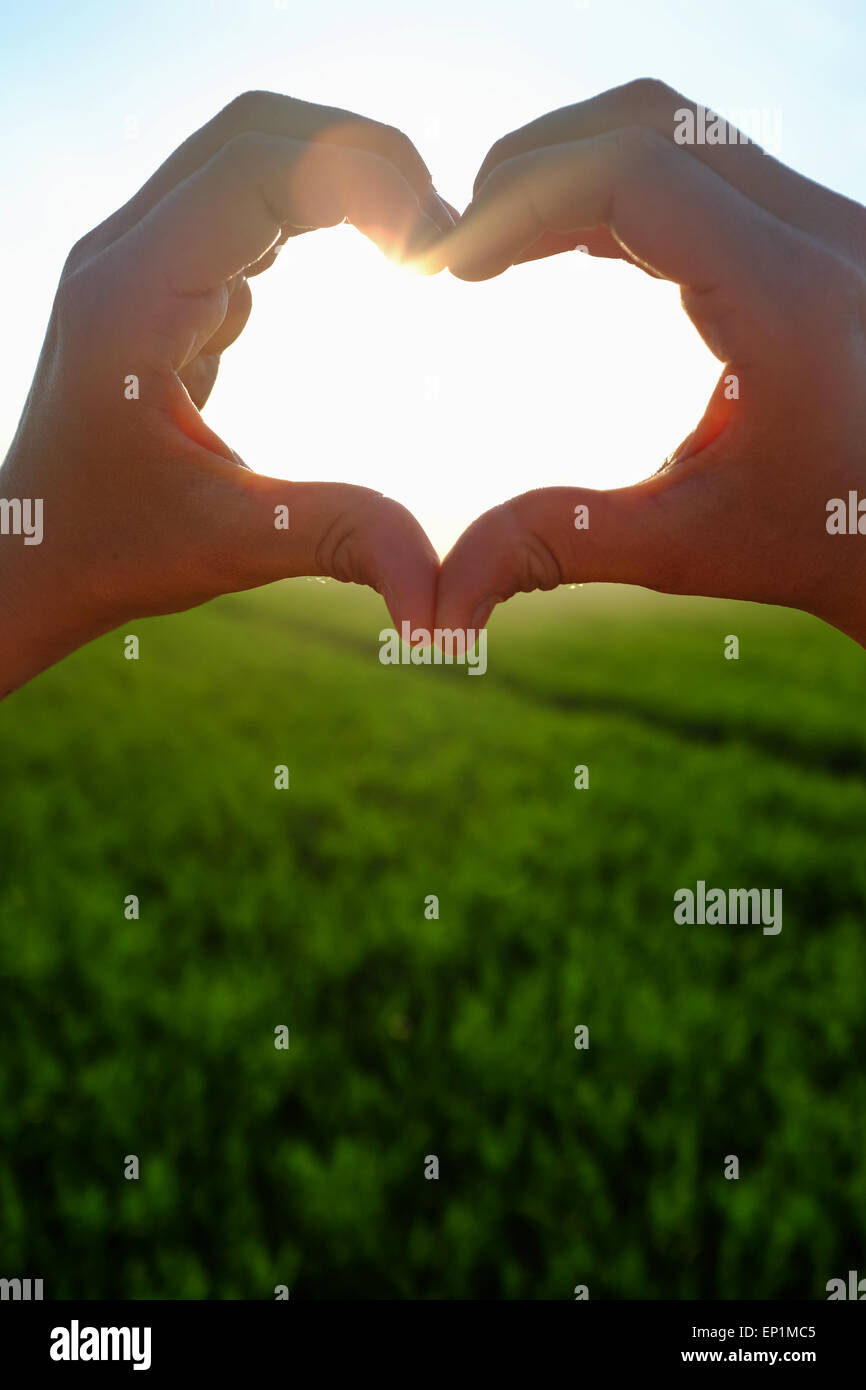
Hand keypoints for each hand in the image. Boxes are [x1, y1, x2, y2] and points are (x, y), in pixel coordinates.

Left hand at [0, 92, 453, 695]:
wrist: (30, 553)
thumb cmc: (109, 548)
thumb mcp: (230, 546)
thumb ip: (340, 542)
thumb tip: (438, 603)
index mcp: (133, 298)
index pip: (259, 168)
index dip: (365, 183)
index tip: (436, 254)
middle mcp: (125, 255)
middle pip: (255, 133)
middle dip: (363, 159)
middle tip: (442, 229)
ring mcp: (136, 260)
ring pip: (247, 156)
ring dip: (339, 179)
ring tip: (416, 242)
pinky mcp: (155, 282)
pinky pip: (239, 206)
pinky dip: (312, 212)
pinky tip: (367, 260)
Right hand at [433, 79, 865, 645]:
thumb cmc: (823, 545)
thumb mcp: (688, 548)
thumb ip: (560, 546)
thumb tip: (443, 605)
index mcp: (791, 305)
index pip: (629, 176)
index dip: (517, 201)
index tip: (449, 267)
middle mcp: (826, 236)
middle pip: (649, 124)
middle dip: (531, 170)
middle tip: (459, 247)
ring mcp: (830, 219)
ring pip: (677, 131)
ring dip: (571, 171)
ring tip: (495, 245)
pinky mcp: (819, 227)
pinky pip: (702, 167)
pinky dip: (616, 190)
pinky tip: (560, 248)